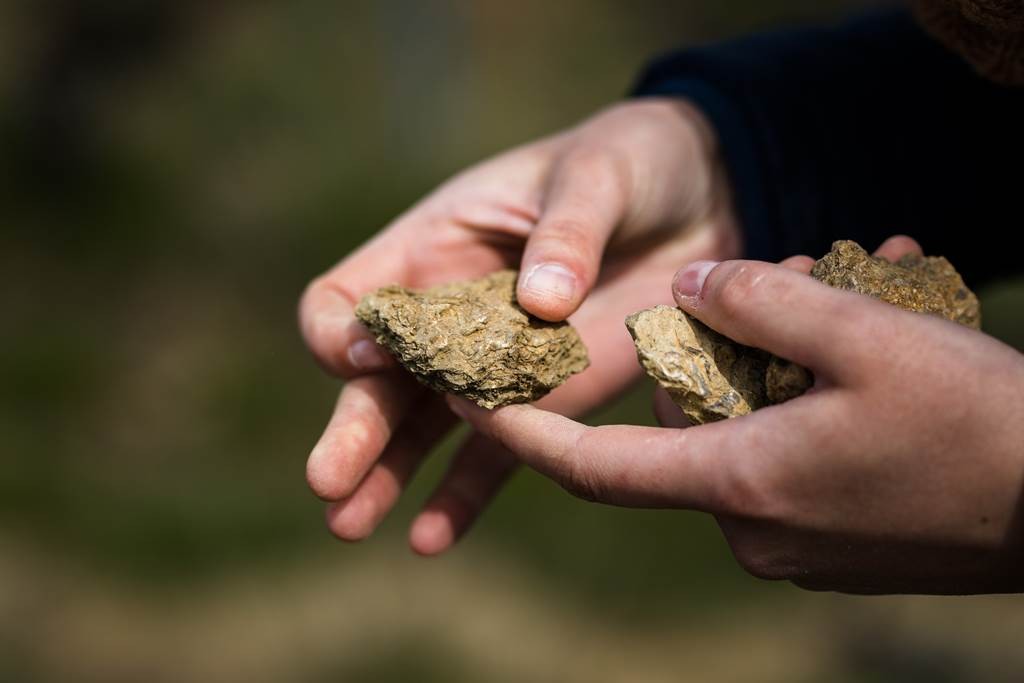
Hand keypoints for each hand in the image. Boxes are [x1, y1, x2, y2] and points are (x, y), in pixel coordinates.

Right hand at [299, 99, 740, 553]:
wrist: (700, 198)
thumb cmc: (631, 162)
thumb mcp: (600, 174)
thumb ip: (570, 231)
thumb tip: (541, 303)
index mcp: (436, 247)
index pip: (350, 298)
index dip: (347, 332)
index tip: (374, 355)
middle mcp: (448, 314)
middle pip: (376, 378)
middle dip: (352, 427)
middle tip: (328, 481)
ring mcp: (494, 365)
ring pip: (420, 427)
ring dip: (385, 476)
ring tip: (350, 525)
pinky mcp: (547, 401)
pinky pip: (494, 454)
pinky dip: (459, 495)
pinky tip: (429, 537)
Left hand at [450, 237, 1023, 593]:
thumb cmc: (977, 426)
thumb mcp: (866, 336)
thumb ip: (762, 301)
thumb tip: (694, 281)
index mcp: (739, 482)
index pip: (592, 466)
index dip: (520, 431)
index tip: (462, 399)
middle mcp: (748, 526)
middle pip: (690, 422)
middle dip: (724, 344)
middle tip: (801, 271)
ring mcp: (790, 543)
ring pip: (747, 429)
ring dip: (784, 362)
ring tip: (869, 290)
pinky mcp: (827, 543)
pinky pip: (786, 456)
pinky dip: (809, 401)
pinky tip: (877, 350)